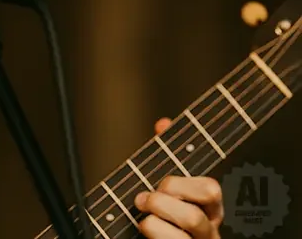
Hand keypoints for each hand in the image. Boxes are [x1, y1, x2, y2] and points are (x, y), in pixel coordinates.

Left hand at [134, 117, 223, 237]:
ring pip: (188, 226)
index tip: (161, 181)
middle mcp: (208, 230)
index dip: (182, 182)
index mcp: (209, 210)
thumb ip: (167, 158)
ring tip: (141, 215)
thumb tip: (164, 124)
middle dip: (168, 194)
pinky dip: (151, 231)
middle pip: (200, 206)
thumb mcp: (168, 189)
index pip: (210, 188)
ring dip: (156, 216)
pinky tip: (142, 227)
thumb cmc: (165, 218)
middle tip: (144, 198)